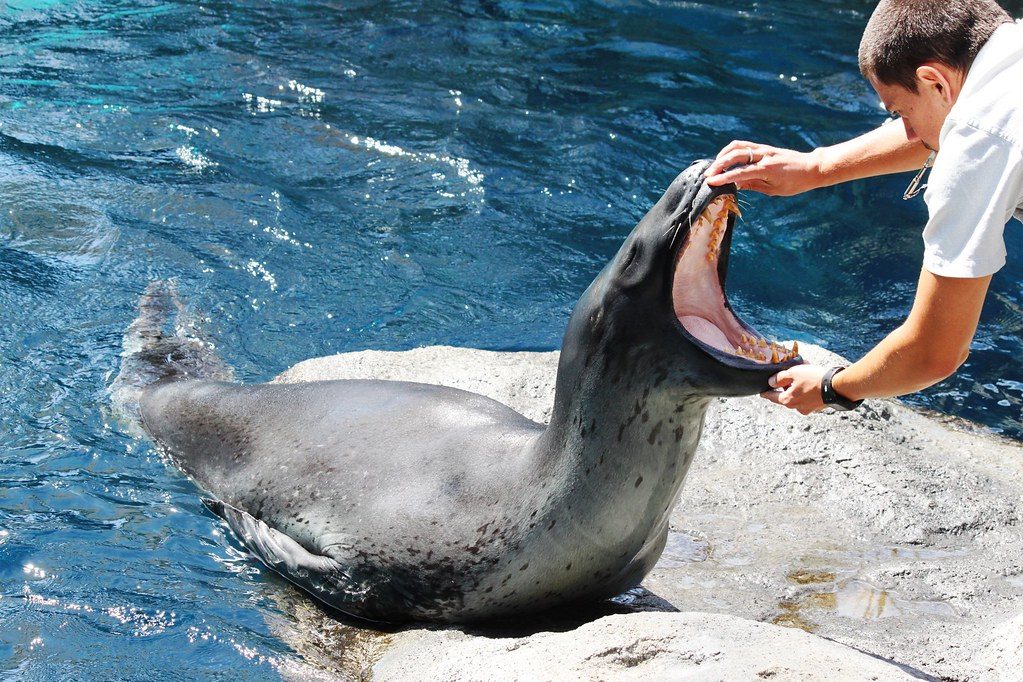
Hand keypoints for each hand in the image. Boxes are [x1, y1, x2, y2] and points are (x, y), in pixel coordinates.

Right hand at [704, 140, 823, 195]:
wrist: (812, 167)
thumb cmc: (795, 183)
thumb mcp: (774, 189)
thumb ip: (753, 185)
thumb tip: (735, 184)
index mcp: (768, 169)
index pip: (740, 172)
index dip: (724, 177)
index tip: (711, 182)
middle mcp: (764, 156)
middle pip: (736, 154)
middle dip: (719, 164)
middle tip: (708, 175)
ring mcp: (764, 149)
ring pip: (738, 146)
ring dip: (723, 155)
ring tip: (714, 166)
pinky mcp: (764, 147)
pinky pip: (744, 145)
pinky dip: (732, 151)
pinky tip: (726, 159)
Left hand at [760, 364, 826, 414]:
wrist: (837, 386)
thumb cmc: (814, 379)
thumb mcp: (793, 373)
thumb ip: (780, 378)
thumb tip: (771, 382)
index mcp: (787, 400)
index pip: (772, 397)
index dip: (766, 393)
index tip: (762, 392)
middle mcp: (796, 407)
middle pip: (785, 396)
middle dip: (786, 386)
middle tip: (788, 376)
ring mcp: (807, 408)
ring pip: (797, 397)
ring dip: (798, 387)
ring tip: (803, 375)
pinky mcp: (817, 406)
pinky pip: (807, 398)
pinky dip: (807, 390)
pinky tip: (811, 381)